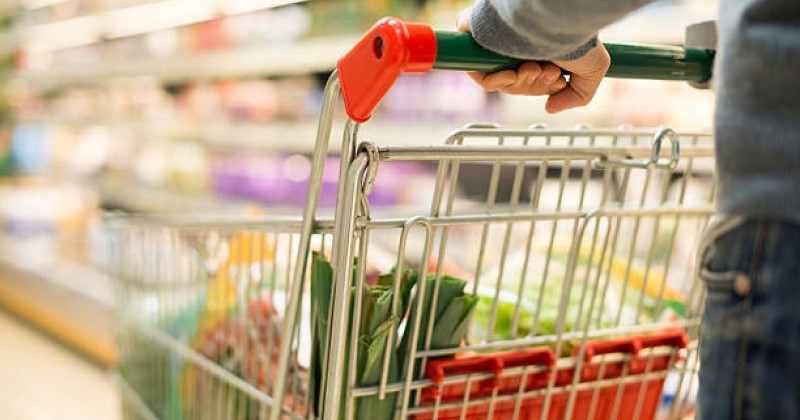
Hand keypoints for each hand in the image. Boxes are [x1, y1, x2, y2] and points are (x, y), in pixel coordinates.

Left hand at [457, 8, 610, 113]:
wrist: (556, 16)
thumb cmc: (576, 36)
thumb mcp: (592, 70)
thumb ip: (577, 95)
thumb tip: (550, 108)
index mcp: (539, 48)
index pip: (531, 80)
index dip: (543, 87)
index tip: (558, 81)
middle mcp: (518, 44)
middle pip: (516, 84)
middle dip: (534, 86)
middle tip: (549, 72)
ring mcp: (497, 42)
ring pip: (500, 81)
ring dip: (520, 84)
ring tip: (536, 68)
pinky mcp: (477, 36)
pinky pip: (479, 72)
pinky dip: (496, 81)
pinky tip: (513, 74)